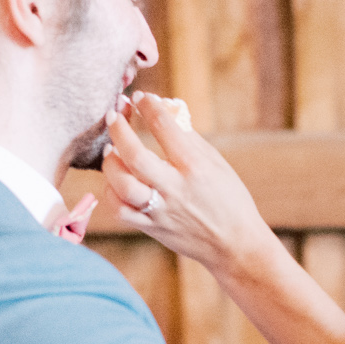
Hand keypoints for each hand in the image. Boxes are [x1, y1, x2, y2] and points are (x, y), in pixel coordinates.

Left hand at [101, 93, 280, 275]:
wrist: (235, 245)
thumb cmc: (230, 200)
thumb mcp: (217, 164)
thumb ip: (189, 139)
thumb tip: (166, 112)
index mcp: (195, 168)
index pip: (165, 128)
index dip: (149, 107)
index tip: (141, 98)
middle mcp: (175, 189)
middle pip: (135, 156)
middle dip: (119, 130)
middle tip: (113, 115)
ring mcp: (160, 210)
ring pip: (121, 185)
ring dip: (110, 162)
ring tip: (111, 150)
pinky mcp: (151, 227)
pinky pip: (120, 210)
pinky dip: (111, 192)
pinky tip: (115, 180)